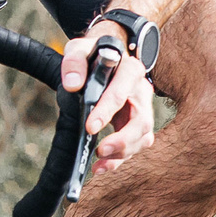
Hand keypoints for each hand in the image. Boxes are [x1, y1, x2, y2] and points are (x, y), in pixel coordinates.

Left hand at [62, 27, 155, 167]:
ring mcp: (143, 109)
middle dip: (122, 140)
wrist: (107, 58)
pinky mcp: (137, 125)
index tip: (90, 127)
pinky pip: (135, 146)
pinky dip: (120, 159)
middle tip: (101, 150)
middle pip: (141, 121)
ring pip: (142, 137)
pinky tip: (102, 167)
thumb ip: (74, 63)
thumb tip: (72, 85)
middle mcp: (142, 91)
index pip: (122, 92)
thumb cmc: (93, 55)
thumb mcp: (79, 50)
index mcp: (130, 70)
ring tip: (99, 164)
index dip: (107, 110)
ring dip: (122, 154)